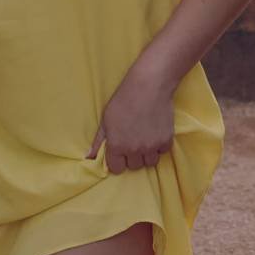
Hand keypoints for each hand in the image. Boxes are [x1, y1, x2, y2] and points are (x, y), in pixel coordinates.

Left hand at [86, 57, 175, 172]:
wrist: (149, 86)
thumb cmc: (124, 99)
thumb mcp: (106, 119)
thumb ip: (99, 141)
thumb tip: (89, 158)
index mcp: (116, 146)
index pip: (117, 169)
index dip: (118, 160)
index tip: (120, 151)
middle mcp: (134, 150)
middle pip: (134, 166)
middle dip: (133, 156)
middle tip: (134, 140)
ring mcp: (151, 146)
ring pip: (150, 162)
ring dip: (147, 154)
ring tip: (145, 138)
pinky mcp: (166, 140)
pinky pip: (163, 152)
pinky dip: (160, 145)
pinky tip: (155, 132)